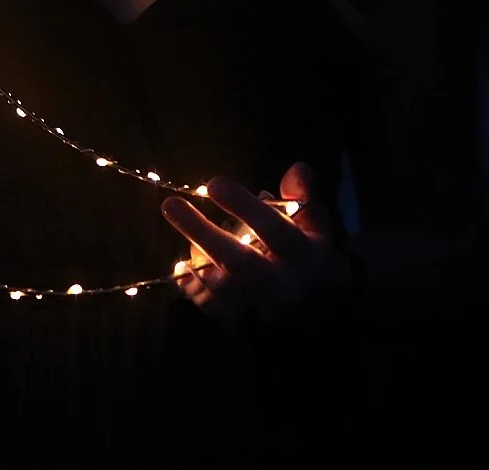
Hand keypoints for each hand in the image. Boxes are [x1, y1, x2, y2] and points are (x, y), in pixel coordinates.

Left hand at [161, 161, 360, 326]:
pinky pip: (211, 307)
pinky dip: (192, 286)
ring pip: (221, 287)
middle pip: (238, 261)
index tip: (214, 183)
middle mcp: (281, 284)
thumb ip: (302, 197)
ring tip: (179, 230)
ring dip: (196, 259)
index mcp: (303, 255)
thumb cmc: (310, 257)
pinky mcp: (243, 321)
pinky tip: (182, 267)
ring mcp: (259, 306)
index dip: (244, 206)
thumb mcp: (316, 226)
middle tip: (170, 205)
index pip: (274, 229)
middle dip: (202, 233)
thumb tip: (297, 168)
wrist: (318, 312)